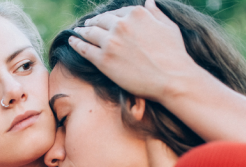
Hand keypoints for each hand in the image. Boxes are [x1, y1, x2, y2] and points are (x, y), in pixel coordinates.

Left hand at [68, 0, 202, 101]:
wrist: (172, 79)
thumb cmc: (175, 54)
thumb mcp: (168, 26)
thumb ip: (155, 13)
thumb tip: (148, 2)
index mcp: (136, 13)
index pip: (118, 12)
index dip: (110, 17)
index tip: (105, 20)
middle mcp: (121, 24)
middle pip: (101, 20)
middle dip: (93, 22)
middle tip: (87, 25)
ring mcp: (111, 42)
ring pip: (90, 33)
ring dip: (82, 31)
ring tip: (77, 32)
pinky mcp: (103, 60)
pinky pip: (84, 49)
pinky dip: (76, 43)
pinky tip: (71, 41)